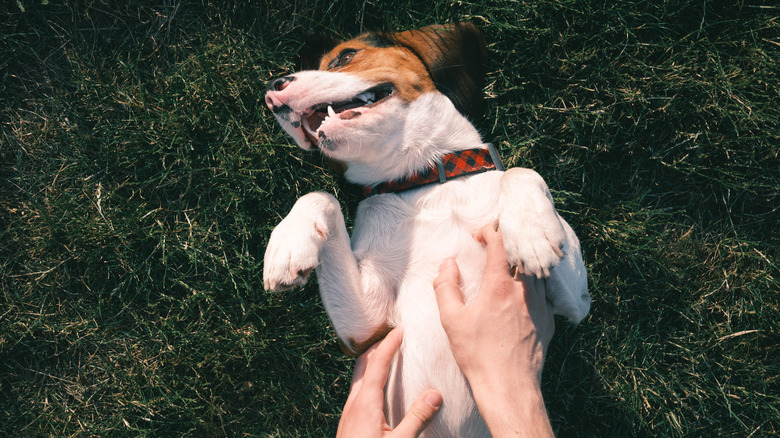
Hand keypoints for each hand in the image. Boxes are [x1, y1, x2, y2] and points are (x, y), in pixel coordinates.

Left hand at [336, 328, 442, 437]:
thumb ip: (417, 418)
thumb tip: (434, 394)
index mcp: (366, 402)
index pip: (377, 363)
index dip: (389, 343)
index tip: (400, 329)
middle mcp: (354, 403)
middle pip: (363, 364)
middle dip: (378, 347)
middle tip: (395, 338)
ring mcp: (349, 413)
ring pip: (359, 378)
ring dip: (373, 363)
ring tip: (389, 358)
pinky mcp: (349, 422)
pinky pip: (358, 391)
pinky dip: (370, 378)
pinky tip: (380, 388)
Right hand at [433, 224, 554, 436]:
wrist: (508, 386)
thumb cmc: (478, 354)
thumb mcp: (451, 320)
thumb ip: (446, 286)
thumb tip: (447, 265)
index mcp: (499, 285)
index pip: (500, 241)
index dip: (490, 230)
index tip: (480, 236)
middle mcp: (524, 290)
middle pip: (522, 250)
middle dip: (508, 242)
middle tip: (494, 246)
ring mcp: (540, 304)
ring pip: (535, 269)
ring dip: (521, 261)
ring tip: (507, 266)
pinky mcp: (548, 318)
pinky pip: (543, 290)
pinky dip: (531, 283)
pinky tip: (519, 293)